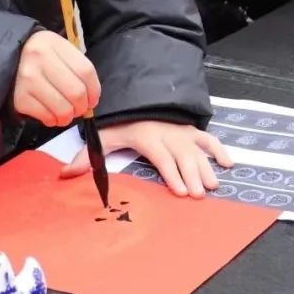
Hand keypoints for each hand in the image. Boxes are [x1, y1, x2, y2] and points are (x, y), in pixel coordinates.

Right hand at [12, 31, 100, 126]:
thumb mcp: (59, 51)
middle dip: (82, 106)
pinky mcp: (19, 97)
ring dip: (68, 116)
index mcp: (53, 44)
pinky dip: (52, 120)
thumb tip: (90, 100)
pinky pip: (46, 116)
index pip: (85, 71)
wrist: (8, 59)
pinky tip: (51, 114)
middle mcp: (39, 59)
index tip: (92, 99)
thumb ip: (76, 70)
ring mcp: (27, 79)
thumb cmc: (41, 56)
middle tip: (79, 109)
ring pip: (62, 108)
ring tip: (66, 113)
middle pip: (76, 92)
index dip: (94, 90)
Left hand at [60, 120, 232, 198]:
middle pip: (183, 156)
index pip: (163, 157)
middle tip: (200, 194)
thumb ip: (88, 156)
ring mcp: (182, 132)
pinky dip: (219, 150)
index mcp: (148, 137)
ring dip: (206, 167)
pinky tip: (228, 164)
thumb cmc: (124, 123)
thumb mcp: (105, 136)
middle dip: (193, 175)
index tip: (180, 191)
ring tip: (213, 185)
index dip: (172, 174)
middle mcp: (169, 134)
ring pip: (197, 150)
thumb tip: (64, 174)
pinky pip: (208, 139)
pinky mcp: (191, 131)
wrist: (140, 99)